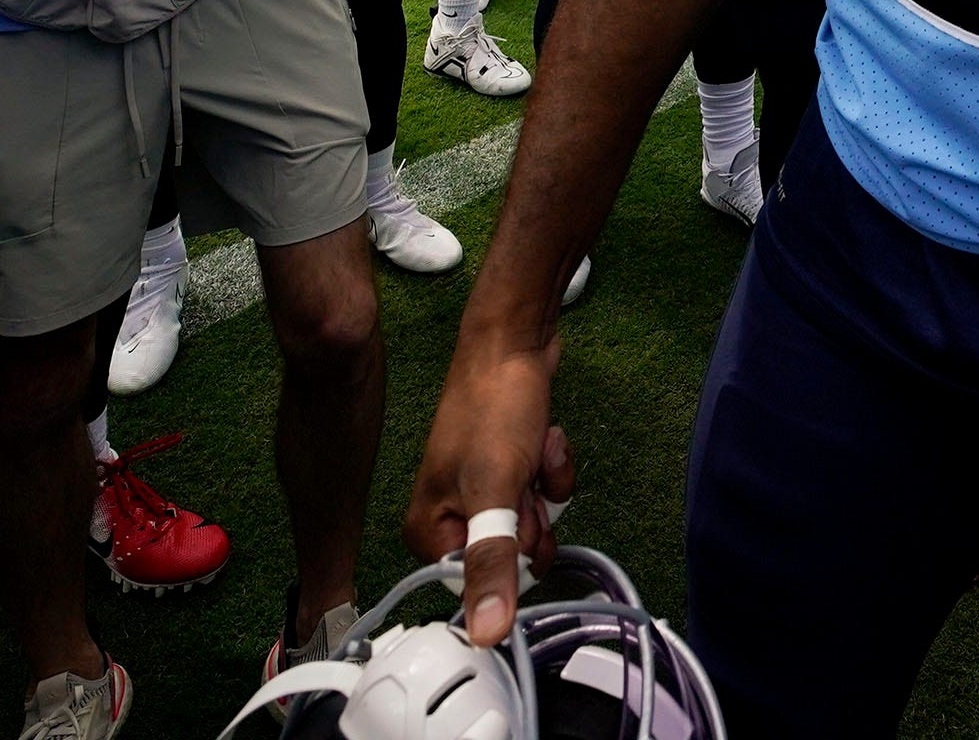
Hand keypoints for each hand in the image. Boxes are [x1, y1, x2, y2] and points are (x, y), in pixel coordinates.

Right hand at [404, 324, 576, 647]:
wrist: (515, 341)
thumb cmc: (493, 409)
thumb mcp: (495, 493)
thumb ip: (492, 565)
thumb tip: (488, 637)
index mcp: (428, 530)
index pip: (477, 583)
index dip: (509, 556)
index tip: (513, 517)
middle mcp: (450, 515)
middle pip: (512, 554)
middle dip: (531, 516)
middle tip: (523, 480)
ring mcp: (482, 491)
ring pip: (534, 522)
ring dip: (545, 487)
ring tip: (532, 449)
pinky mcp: (509, 469)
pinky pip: (542, 492)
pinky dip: (549, 465)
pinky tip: (542, 435)